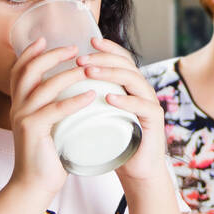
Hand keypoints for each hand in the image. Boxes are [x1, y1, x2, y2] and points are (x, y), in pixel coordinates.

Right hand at [8, 37, 96, 198]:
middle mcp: (17, 107)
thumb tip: (79, 88)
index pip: (20, 70)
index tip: (45, 38)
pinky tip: (90, 95)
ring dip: (68, 74)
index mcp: (20, 103)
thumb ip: (56, 106)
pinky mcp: (32, 131)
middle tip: (74, 48)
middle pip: (29, 71)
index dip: (30, 52)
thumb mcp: (51, 124)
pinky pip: (54, 110)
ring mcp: (22, 118)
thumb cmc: (49, 154)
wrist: (35, 184)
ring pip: (44, 87)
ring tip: (88, 68)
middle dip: (52, 55)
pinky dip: (73, 100)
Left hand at [75, 36, 169, 189]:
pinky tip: (109, 98)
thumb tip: (57, 87)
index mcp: (131, 87)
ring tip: (89, 73)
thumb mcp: (98, 117)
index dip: (107, 49)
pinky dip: (125, 100)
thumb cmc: (115, 143)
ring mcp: (151, 104)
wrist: (136, 171)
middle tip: (80, 59)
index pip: (122, 60)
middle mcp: (143, 91)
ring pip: (134, 80)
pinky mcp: (155, 121)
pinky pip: (143, 106)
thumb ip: (88, 101)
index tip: (88, 41)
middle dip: (103, 58)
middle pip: (126, 64)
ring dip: (110, 74)